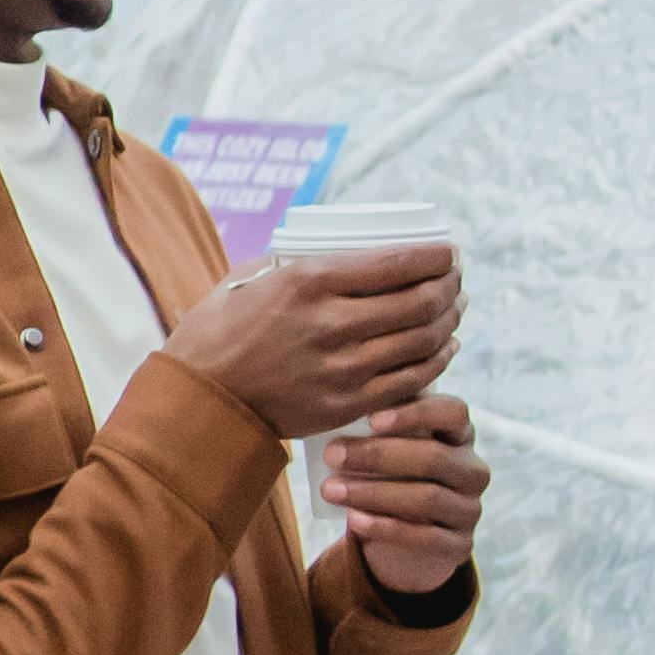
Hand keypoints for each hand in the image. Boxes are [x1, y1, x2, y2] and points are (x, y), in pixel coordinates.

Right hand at [165, 244, 457, 442]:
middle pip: (419, 302)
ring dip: (448, 321)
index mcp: (308, 282)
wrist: (200, 401)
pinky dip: (436, 361)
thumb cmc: (219, 331)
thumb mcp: (251, 277)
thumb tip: (346, 249)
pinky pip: (410, 382)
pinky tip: (444, 347)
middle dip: (449, 287)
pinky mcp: (346, 405)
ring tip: (453, 308)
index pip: (396, 264)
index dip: (435, 257)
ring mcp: (342, 369)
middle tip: (454, 280)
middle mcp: (330, 324)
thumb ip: (299, 261)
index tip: (448, 252)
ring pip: (422, 341)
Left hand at [325, 391, 486, 606]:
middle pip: (435, 457)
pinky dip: (385, 527)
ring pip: (427, 498)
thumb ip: (379, 429)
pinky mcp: (459, 546)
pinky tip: (354, 520)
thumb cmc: (391, 478)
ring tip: (331, 489)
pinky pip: (425, 537)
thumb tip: (345, 413)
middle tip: (333, 455)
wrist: (403, 538)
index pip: (453, 412)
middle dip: (379, 455)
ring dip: (373, 493)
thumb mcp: (390, 449)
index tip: (371, 419)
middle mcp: (472, 471)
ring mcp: (469, 510)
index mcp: (460, 436)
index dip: (417, 413)